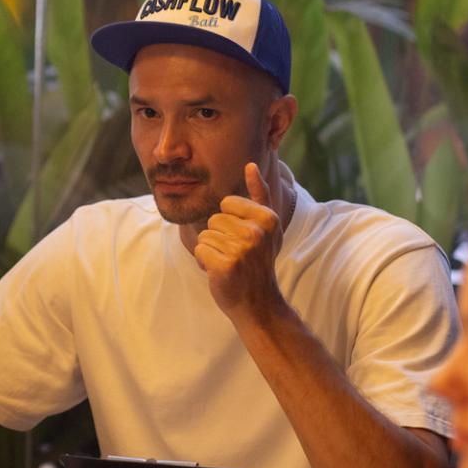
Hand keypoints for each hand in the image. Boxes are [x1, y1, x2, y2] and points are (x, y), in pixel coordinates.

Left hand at [194, 162, 287, 319]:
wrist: (258, 304)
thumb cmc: (259, 262)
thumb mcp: (267, 226)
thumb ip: (259, 194)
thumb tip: (250, 164)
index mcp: (267, 218)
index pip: (227, 203)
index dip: (229, 221)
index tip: (244, 239)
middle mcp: (256, 232)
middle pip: (214, 219)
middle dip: (219, 238)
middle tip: (237, 256)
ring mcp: (241, 250)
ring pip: (205, 235)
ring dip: (212, 251)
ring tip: (230, 264)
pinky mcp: (224, 266)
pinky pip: (200, 250)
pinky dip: (205, 263)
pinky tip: (220, 273)